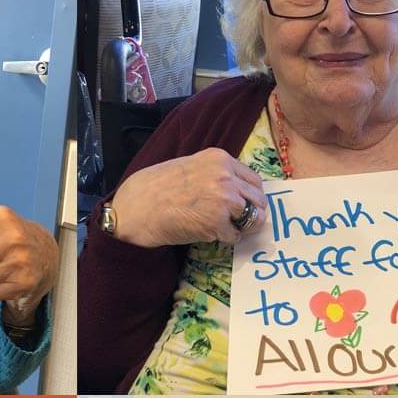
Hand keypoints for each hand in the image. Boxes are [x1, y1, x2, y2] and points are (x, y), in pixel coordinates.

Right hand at [109, 149, 266, 247]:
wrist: (139, 206)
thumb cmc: (159, 187)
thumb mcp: (192, 166)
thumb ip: (217, 174)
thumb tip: (240, 190)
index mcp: (220, 159)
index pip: (254, 180)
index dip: (251, 195)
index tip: (246, 204)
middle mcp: (226, 177)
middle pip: (259, 200)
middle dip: (252, 213)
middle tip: (240, 221)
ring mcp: (224, 200)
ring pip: (253, 218)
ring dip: (241, 226)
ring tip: (223, 226)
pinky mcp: (218, 223)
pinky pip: (235, 235)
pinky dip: (226, 238)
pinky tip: (209, 232)